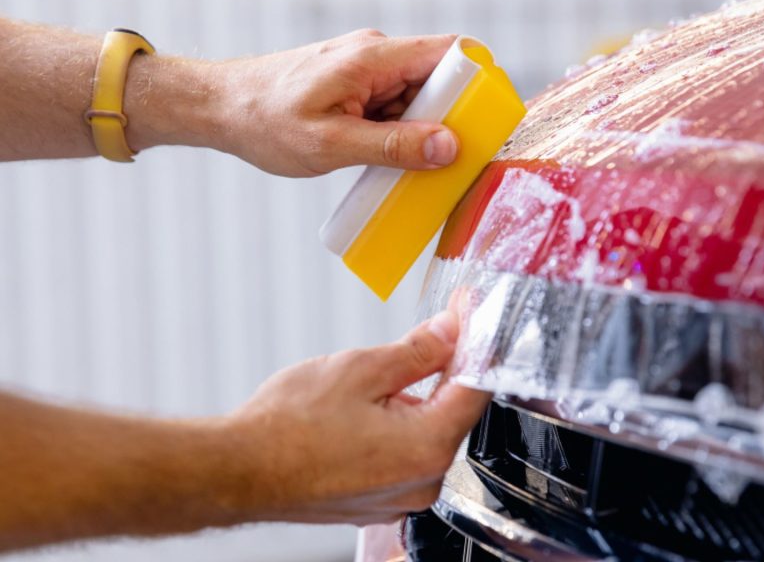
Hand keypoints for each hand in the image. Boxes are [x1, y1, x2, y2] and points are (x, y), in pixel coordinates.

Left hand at [209, 29, 460, 176]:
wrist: (220, 108)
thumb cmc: (264, 121)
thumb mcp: (332, 144)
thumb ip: (393, 146)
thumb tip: (448, 146)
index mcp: (373, 57)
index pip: (449, 53)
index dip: (477, 82)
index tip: (487, 121)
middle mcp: (375, 55)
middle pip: (438, 79)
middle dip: (448, 119)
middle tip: (443, 160)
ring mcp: (366, 70)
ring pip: (417, 97)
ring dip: (419, 131)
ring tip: (403, 166)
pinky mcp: (356, 86)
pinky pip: (395, 106)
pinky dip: (398, 133)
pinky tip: (383, 159)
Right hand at [226, 309, 489, 525]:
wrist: (237, 471)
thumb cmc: (287, 428)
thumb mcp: (361, 369)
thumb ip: (418, 351)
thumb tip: (449, 332)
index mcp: (428, 448)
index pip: (476, 386)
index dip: (475, 341)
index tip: (469, 312)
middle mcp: (424, 482)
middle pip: (453, 410)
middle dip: (446, 368)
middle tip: (432, 329)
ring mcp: (401, 498)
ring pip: (427, 432)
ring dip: (418, 398)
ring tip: (379, 376)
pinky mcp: (380, 502)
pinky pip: (404, 455)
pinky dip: (397, 426)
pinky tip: (368, 408)